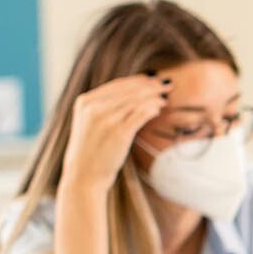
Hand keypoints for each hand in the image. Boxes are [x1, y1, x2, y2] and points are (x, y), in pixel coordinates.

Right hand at [60, 74, 171, 192]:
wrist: (84, 175)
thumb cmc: (92, 149)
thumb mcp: (91, 122)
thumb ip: (106, 106)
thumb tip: (135, 92)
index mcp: (85, 101)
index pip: (118, 84)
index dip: (139, 80)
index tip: (154, 79)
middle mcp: (94, 107)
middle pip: (130, 89)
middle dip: (152, 85)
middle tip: (168, 84)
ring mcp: (106, 118)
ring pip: (138, 99)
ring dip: (154, 97)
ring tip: (164, 99)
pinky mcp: (119, 131)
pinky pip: (141, 113)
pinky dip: (152, 109)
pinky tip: (158, 109)